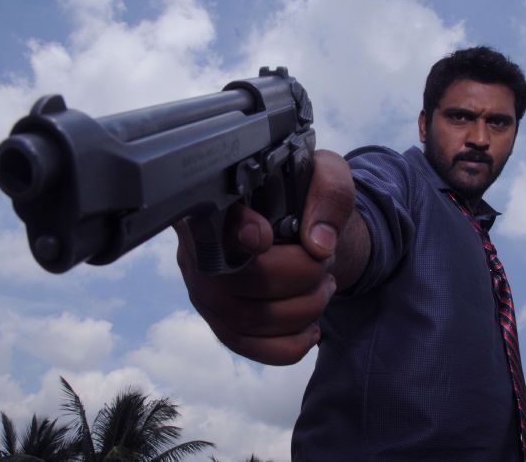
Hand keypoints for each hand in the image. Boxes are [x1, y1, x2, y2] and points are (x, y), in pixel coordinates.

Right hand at [174, 150, 355, 364]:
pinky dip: (289, 346)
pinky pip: (250, 348)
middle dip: (299, 276)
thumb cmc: (305, 199)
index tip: (264, 238)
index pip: (211, 225)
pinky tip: (311, 329)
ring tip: (324, 287)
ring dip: (304, 308)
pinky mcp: (221, 324)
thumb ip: (328, 194)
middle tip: (325, 263)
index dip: (236, 236)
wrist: (303, 230)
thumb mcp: (326, 176)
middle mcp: (197, 250)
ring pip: (249, 319)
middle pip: (239, 281)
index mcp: (215, 206)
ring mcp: (205, 292)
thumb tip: (318, 244)